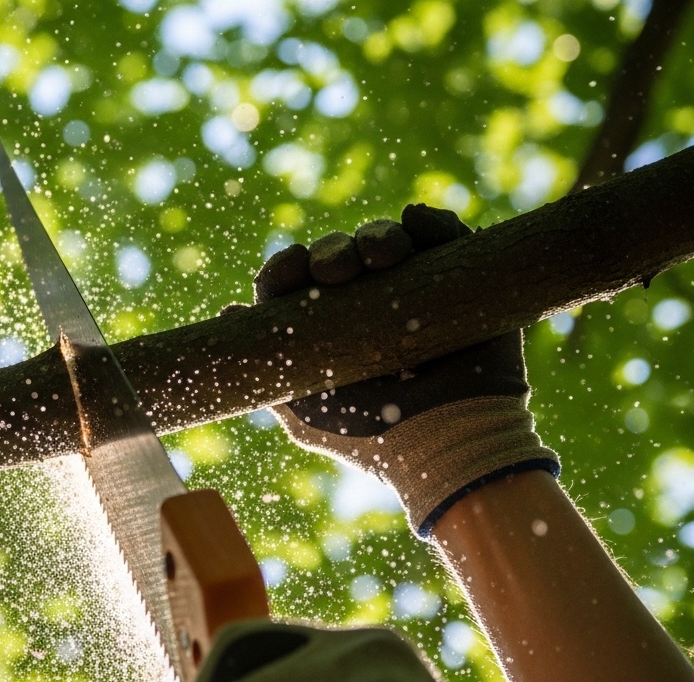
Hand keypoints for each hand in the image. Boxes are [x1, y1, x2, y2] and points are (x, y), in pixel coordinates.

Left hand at [258, 205, 558, 536]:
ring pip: (388, 240)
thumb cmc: (372, 439)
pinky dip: (431, 222)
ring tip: (382, 256)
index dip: (287, 268)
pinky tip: (418, 223)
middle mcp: (370, 304)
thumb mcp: (307, 413)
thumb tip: (230, 314)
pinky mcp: (463, 283)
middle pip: (339, 255)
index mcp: (328, 328)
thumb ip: (265, 369)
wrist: (448, 446)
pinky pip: (445, 236)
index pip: (296, 283)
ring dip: (377, 235)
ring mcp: (418, 290)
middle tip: (336, 268)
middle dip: (332, 251)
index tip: (292, 268)